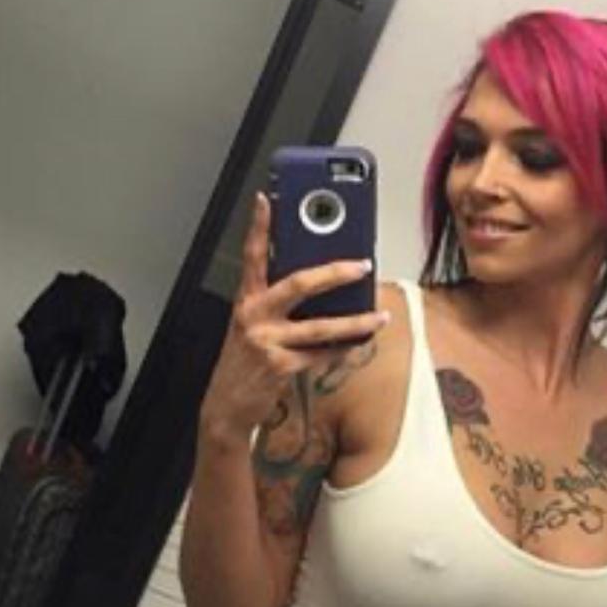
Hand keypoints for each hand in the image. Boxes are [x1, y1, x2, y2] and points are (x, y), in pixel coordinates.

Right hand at [199, 192, 387, 447]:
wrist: (226, 407)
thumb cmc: (245, 363)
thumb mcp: (252, 327)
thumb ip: (276, 305)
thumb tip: (321, 287)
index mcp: (246, 301)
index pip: (251, 256)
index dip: (258, 227)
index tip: (267, 199)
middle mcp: (254, 317)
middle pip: (298, 284)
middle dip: (334, 272)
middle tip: (362, 265)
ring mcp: (267, 342)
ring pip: (321, 327)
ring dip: (357, 323)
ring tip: (380, 318)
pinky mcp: (281, 367)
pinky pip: (322, 355)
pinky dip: (344, 350)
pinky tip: (360, 344)